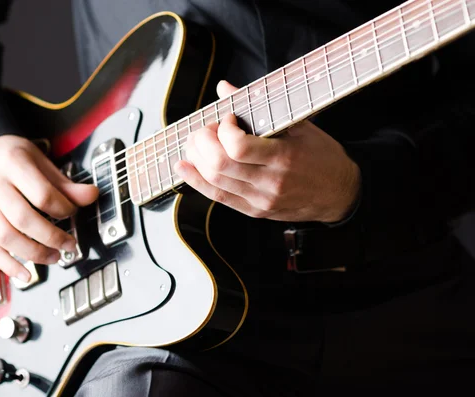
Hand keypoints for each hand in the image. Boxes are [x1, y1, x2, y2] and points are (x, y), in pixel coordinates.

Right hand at [0, 135, 98, 281]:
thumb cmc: (14, 157)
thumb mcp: (42, 162)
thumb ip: (65, 184)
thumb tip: (91, 195)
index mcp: (12, 163)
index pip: (41, 194)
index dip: (62, 208)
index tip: (73, 212)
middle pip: (22, 218)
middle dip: (51, 237)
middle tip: (69, 244)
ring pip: (5, 237)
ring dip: (33, 253)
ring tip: (54, 257)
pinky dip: (8, 265)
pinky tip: (26, 274)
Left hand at [174, 81, 359, 223]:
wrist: (339, 194)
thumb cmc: (321, 156)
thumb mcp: (300, 125)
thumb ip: (260, 107)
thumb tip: (225, 88)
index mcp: (284, 158)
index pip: (238, 148)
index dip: (223, 130)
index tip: (227, 119)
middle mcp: (270, 182)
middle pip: (220, 165)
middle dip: (202, 143)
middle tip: (204, 129)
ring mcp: (260, 200)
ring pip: (215, 182)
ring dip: (196, 159)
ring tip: (194, 144)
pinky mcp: (254, 211)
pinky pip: (219, 198)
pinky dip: (197, 181)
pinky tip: (184, 168)